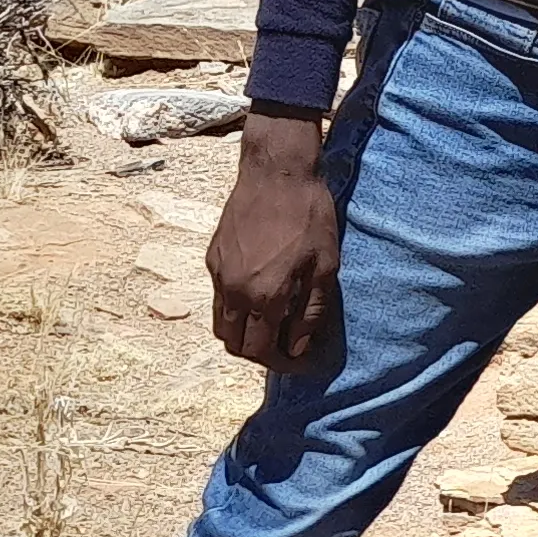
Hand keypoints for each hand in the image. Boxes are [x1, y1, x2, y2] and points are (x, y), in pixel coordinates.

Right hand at [209, 110, 341, 370]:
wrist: (277, 173)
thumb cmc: (310, 216)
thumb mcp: (324, 266)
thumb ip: (309, 311)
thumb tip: (297, 346)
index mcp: (264, 296)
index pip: (260, 350)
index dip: (279, 363)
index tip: (296, 360)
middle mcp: (234, 290)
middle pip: (233, 344)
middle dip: (257, 354)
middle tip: (282, 348)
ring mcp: (219, 274)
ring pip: (220, 323)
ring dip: (242, 334)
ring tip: (269, 326)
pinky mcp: (213, 257)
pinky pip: (219, 297)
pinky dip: (235, 308)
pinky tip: (259, 296)